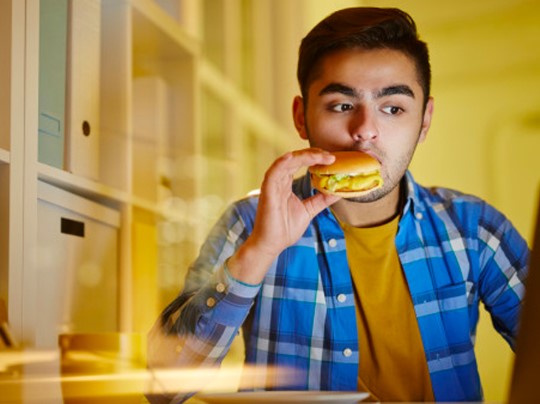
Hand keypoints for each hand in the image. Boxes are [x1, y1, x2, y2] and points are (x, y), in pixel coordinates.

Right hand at [228, 148, 339, 284]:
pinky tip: (293, 157)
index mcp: (285, 184)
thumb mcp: (309, 210)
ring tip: (320, 155)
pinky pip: (273, 173)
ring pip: (286, 162)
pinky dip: (282, 163)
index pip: (299, 164)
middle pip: (294, 160)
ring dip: (303, 156)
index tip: (331, 159)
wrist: (272, 245)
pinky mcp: (267, 192)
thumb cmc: (285, 229)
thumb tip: (337, 192)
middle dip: (312, 154)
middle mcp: (278, 182)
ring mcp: (272, 186)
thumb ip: (321, 200)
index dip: (314, 158)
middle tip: (330, 156)